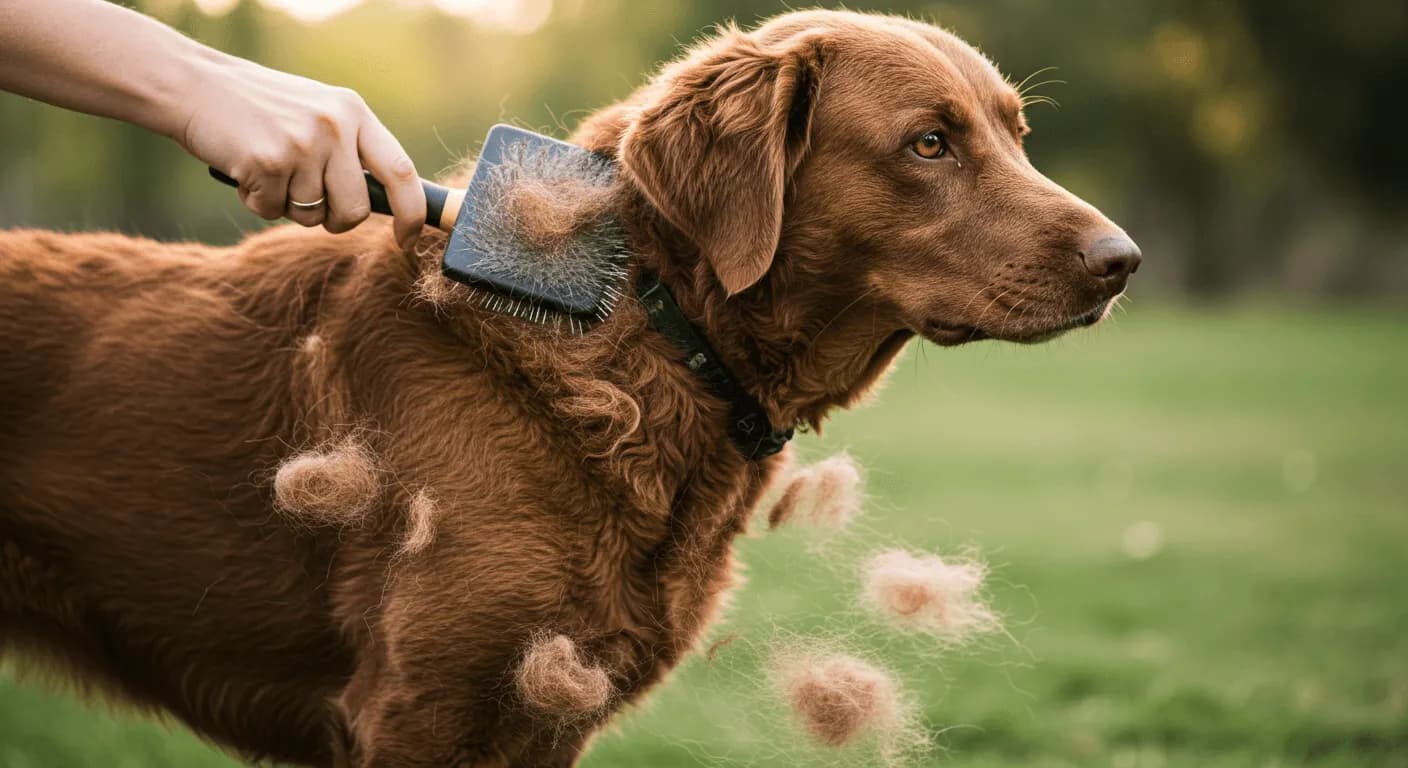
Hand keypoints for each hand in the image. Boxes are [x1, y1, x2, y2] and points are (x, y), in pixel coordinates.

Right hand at [178, 57, 425, 249]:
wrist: (195, 85)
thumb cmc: (261, 109)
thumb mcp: (318, 114)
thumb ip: (351, 151)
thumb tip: (389, 205)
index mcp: (354, 112)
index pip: (401, 172)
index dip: (412, 213)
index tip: (410, 239)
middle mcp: (334, 125)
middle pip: (355, 209)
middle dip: (334, 221)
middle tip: (306, 202)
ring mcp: (302, 144)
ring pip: (311, 215)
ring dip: (286, 206)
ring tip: (266, 167)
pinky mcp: (267, 162)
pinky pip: (272, 211)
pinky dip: (255, 200)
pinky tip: (243, 167)